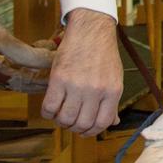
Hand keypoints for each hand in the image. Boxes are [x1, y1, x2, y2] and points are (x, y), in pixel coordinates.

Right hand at [42, 8, 122, 135]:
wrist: (91, 31)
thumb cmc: (103, 55)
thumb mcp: (115, 78)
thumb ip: (112, 101)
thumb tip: (113, 122)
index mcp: (112, 91)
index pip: (102, 124)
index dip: (91, 131)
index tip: (84, 129)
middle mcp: (96, 90)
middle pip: (82, 124)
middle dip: (74, 128)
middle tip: (70, 121)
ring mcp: (77, 85)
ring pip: (65, 119)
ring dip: (60, 121)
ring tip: (61, 113)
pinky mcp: (58, 79)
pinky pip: (49, 107)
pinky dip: (48, 113)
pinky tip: (51, 107)